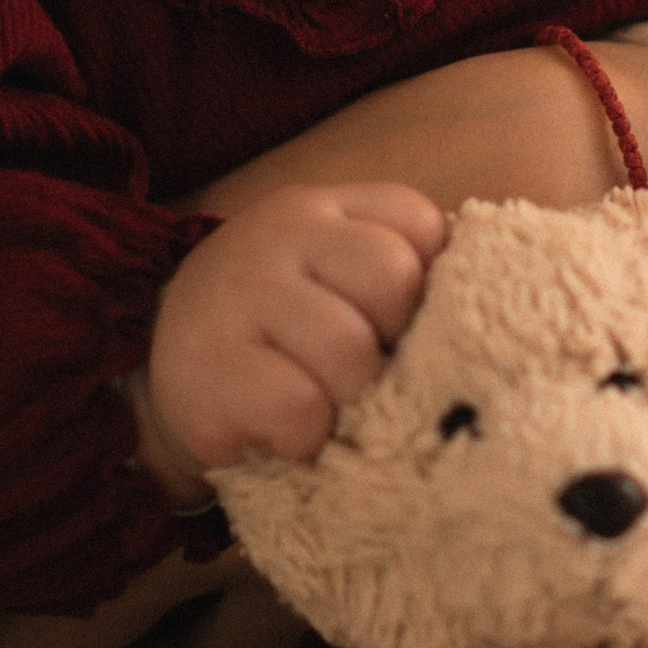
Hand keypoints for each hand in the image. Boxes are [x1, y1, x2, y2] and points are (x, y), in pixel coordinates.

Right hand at [135, 182, 445, 496]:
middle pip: (390, 277)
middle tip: (365, 375)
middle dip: (392, 342)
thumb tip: (482, 316)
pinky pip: (297, 408)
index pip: (417, 225)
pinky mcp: (208, 372)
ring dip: (350, 400)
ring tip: (325, 411)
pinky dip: (305, 437)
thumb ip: (396, 271)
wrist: (164, 362)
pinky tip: (283, 437)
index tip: (395, 329)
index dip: (426, 290)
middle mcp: (280, 236)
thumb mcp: (329, 271)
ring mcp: (239, 297)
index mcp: (323, 210)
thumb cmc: (279, 323)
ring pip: (347, 350)